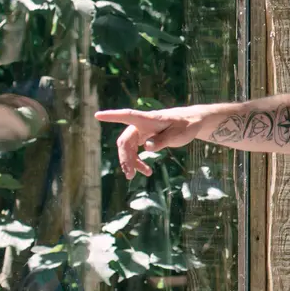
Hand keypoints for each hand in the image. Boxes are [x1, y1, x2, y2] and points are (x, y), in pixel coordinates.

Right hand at [95, 105, 210, 178]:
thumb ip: (162, 140)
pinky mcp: (145, 138)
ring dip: (132, 162)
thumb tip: (146, 148)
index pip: (127, 116)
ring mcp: (142, 132)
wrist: (192, 122)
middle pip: (125, 141)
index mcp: (149, 119)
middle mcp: (142, 125)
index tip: (97, 115)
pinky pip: (135, 151)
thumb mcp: (178, 134)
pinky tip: (146, 171)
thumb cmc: (186, 125)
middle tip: (130, 175)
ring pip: (129, 148)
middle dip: (125, 158)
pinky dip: (138, 161)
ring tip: (145, 174)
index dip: (112, 116)